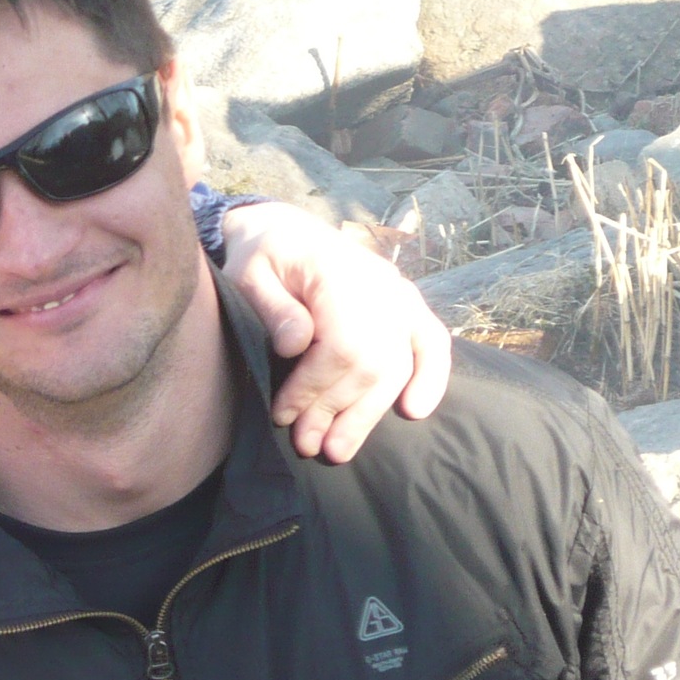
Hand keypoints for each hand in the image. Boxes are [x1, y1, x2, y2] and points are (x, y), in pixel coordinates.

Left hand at [219, 201, 451, 462]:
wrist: (285, 230)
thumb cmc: (262, 255)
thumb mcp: (247, 272)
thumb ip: (271, 306)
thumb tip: (296, 344)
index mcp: (340, 273)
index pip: (342, 346)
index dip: (315, 388)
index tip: (283, 413)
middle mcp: (381, 285)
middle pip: (372, 365)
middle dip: (338, 412)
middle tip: (307, 444)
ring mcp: (399, 295)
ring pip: (398, 367)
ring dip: (368, 414)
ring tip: (337, 449)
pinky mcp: (407, 307)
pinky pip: (432, 343)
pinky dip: (431, 378)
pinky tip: (413, 412)